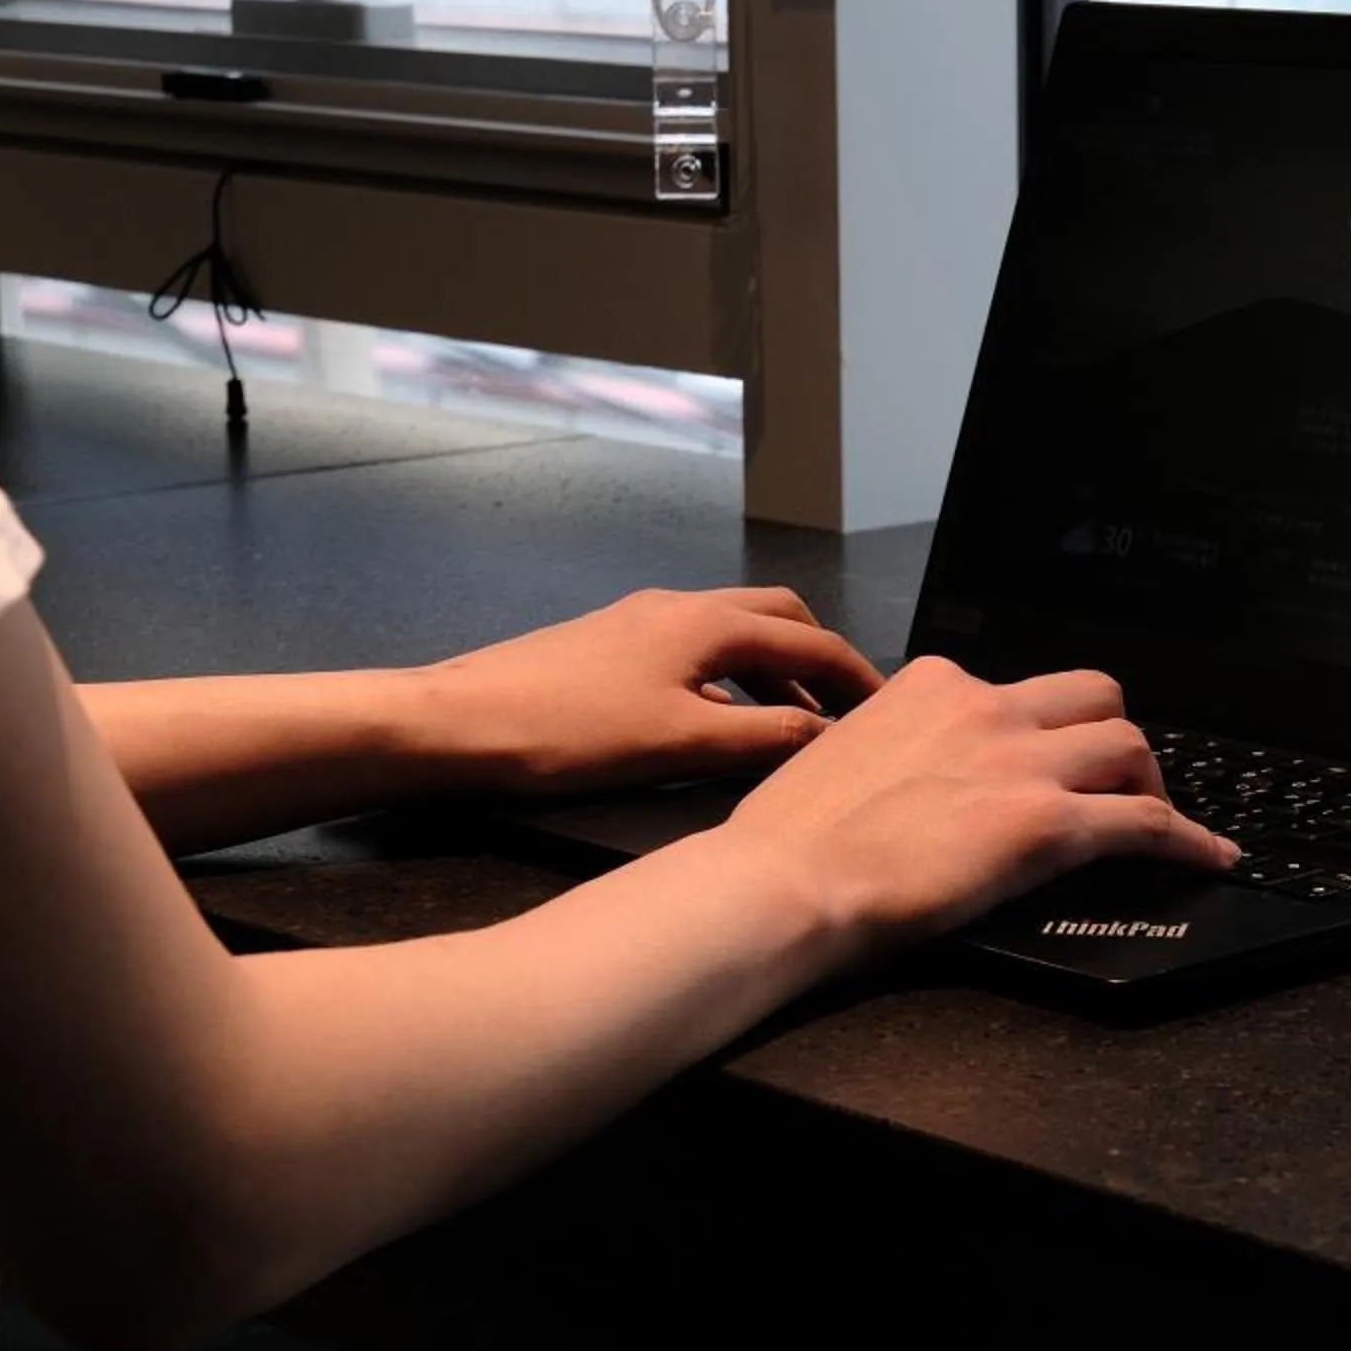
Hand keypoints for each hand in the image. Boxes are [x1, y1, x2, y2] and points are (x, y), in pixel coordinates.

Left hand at [419, 587, 884, 796]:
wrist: (461, 724)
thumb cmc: (569, 733)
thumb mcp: (682, 743)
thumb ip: (765, 739)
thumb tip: (827, 736)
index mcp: (705, 621)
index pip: (809, 641)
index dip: (856, 677)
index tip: (888, 711)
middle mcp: (678, 606)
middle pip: (776, 619)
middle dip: (819, 661)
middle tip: (846, 711)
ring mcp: (639, 622)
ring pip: (733, 636)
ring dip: (774, 675)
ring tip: (795, 729)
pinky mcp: (610, 645)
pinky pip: (695, 652)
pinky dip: (730, 682)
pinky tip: (722, 728)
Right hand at [708, 656, 1238, 957]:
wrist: (781, 881)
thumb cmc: (789, 841)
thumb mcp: (842, 758)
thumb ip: (892, 751)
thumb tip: (908, 779)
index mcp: (929, 686)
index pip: (1016, 689)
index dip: (1046, 728)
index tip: (1051, 759)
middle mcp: (983, 706)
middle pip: (1093, 695)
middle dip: (1113, 738)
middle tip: (1117, 784)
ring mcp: (1020, 761)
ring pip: (1129, 743)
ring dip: (1151, 782)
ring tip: (1158, 820)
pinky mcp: (1046, 823)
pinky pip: (1145, 821)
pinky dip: (1188, 838)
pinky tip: (1211, 857)